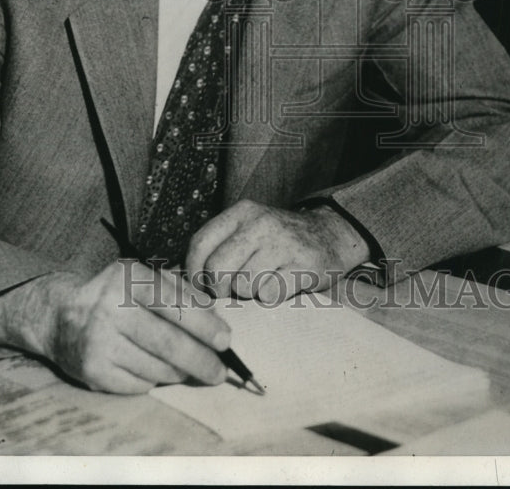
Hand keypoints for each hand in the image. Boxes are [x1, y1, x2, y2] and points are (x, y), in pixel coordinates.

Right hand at [41, 262, 230, 393]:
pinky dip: (154, 381)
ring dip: (179, 372)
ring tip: (186, 368)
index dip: (204, 325)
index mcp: (128, 278)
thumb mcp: (144, 279)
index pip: (173, 304)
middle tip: (220, 371)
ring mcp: (99, 342)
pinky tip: (154, 370)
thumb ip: (181, 293)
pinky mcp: (92, 371)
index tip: (225, 341)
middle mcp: (110, 308)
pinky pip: (138, 385)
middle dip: (201, 361)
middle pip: (168, 343)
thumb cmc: (115, 295)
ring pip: (156, 369)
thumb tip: (215, 320)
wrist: (61, 316)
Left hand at [185, 199, 369, 303]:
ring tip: (261, 283)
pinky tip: (280, 286)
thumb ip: (218, 247)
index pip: (199, 243)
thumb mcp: (248, 231)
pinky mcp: (303, 265)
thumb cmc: (279, 241)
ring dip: (248, 294)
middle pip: (217, 269)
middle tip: (231, 292)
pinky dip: (271, 297)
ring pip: (243, 285)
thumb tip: (177, 276)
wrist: (331, 234)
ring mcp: (283, 242)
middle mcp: (260, 222)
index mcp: (241, 212)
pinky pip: (270, 294)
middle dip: (219, 290)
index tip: (200, 287)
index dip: (193, 273)